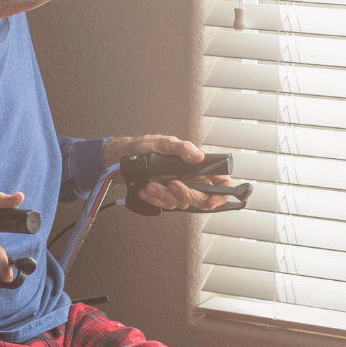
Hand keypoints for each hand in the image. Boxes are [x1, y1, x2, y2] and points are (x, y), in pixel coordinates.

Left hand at [102, 134, 235, 211]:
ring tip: (151, 185)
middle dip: (187, 195)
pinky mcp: (166, 196)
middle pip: (201, 197)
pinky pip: (165, 204)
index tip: (211, 201)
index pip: (221, 181)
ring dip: (165, 195)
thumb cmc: (145, 146)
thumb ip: (182, 148)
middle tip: (173, 185)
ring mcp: (179, 189)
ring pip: (180, 203)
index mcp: (198, 164)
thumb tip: (197, 156)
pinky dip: (154, 199)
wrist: (124, 156)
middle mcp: (192, 178)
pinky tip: (146, 191)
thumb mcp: (163, 142)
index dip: (221, 194)